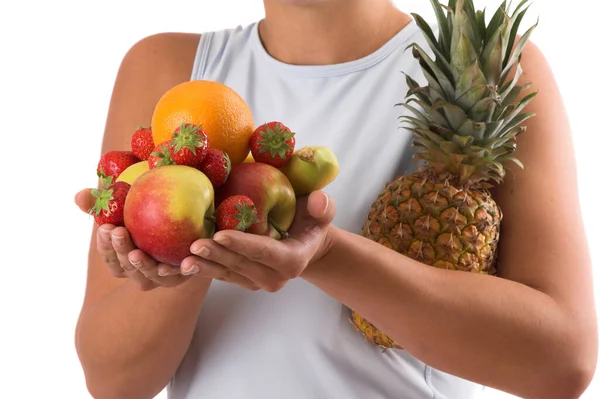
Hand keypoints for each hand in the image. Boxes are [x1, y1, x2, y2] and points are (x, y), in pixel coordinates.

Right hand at [75, 188, 190, 290]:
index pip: (109, 256)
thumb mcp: (124, 202)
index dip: (105, 245)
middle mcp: (139, 271)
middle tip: (118, 232)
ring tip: (136, 252)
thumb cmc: (146, 208)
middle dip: (120, 251)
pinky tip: (168, 263)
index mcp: (122, 259)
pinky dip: (171, 272)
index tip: (105, 227)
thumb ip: (100, 201)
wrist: (181, 214)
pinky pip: (175, 276)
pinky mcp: (181, 274)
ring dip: (141, 265)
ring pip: (147, 275)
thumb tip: (79, 196)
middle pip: (126, 267)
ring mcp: (159, 275)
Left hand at [181, 190, 335, 291]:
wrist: (306, 246)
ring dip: (204, 267)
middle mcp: (275, 278)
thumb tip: (318, 201)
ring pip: (228, 274)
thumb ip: (324, 207)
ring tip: (181, 260)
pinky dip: (202, 270)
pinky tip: (180, 266)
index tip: (219, 234)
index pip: (264, 251)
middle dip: (216, 255)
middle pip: (241, 265)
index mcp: (292, 260)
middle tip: (193, 244)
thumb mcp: (322, 213)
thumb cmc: (311, 223)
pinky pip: (221, 276)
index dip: (242, 244)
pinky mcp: (244, 282)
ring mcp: (258, 283)